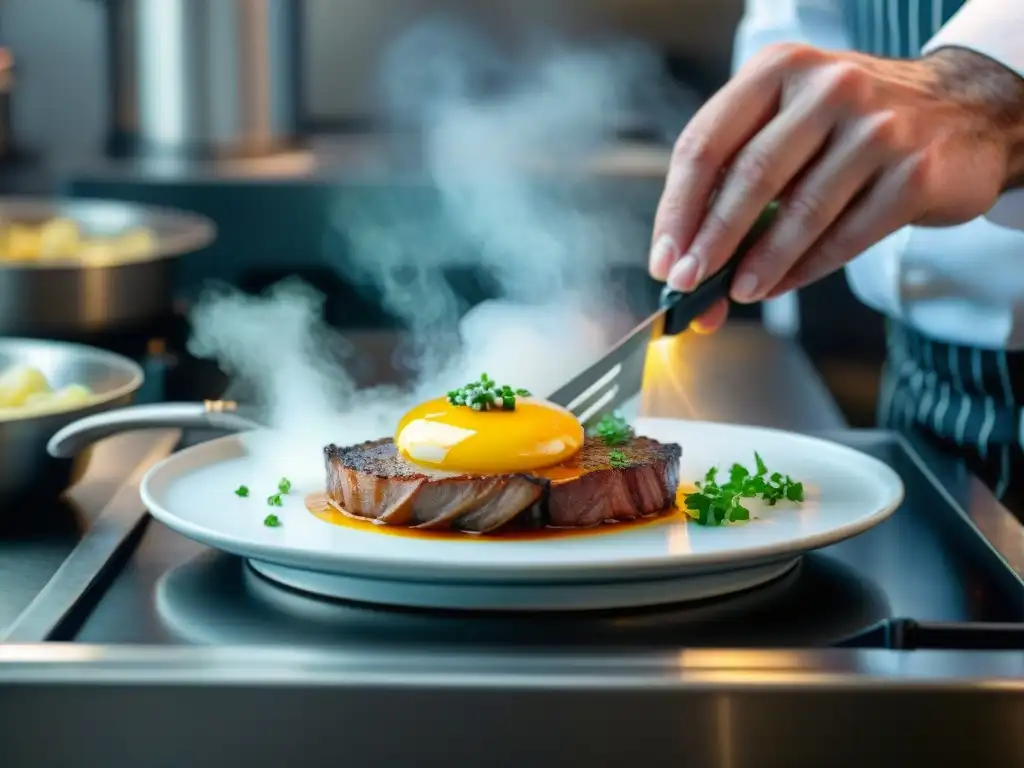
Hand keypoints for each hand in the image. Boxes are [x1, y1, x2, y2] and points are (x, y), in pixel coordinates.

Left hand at [650, 44, 1023, 333]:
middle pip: (749, 177)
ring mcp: (877, 129)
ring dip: (759, 264)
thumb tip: (688, 257)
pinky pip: (845, 236)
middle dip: (711, 243)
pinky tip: (780, 285)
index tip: (663, 258)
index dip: (677, 209)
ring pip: (800, 212)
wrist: (966, 111)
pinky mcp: (914, 173)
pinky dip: (805, 269)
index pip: (706, 144)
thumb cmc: (853, 124)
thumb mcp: (792, 120)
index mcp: (779, 71)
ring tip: (737, 293)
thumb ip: (738, 175)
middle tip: (688, 285)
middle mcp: (828, 89)